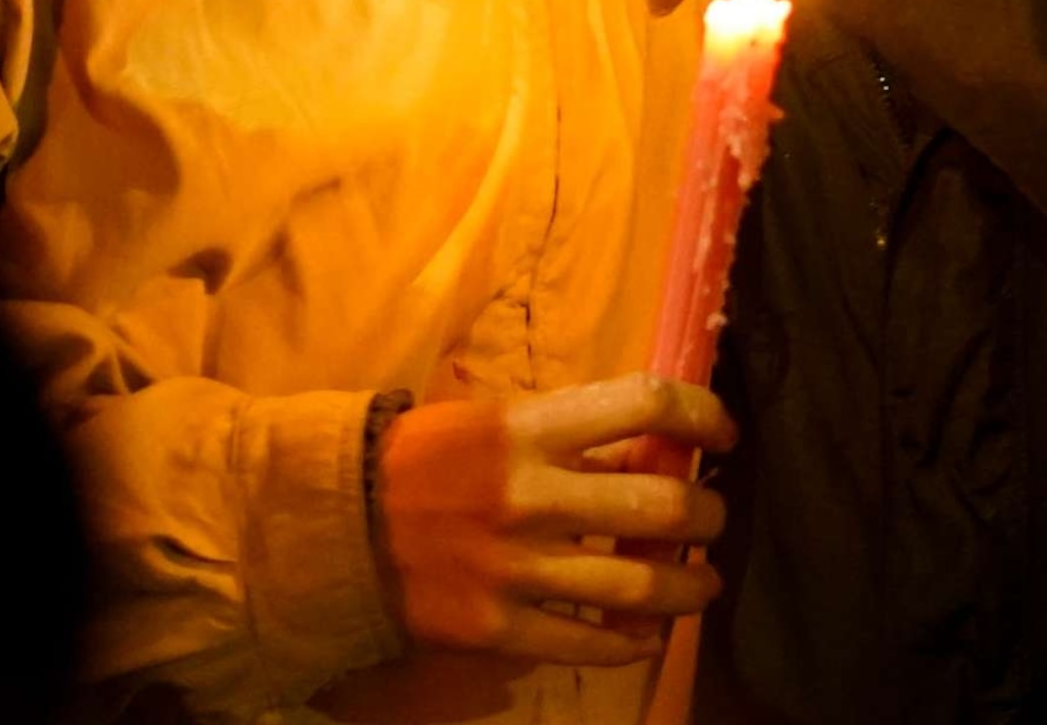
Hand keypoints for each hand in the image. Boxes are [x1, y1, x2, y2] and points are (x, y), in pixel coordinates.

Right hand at [371, 373, 735, 666]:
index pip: (645, 403)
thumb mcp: (490, 423)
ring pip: (635, 585)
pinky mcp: (492, 627)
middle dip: (705, 515)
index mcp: (528, 429)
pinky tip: (646, 637)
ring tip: (704, 584)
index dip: (701, 413)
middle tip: (713, 519)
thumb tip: (644, 453)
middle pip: (658, 505)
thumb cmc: (413, 460)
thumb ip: (565, 436)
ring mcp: (512, 568)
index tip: (721, 433)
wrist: (324, 528)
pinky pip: (583, 642)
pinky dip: (629, 643)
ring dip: (686, 586)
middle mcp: (529, 496)